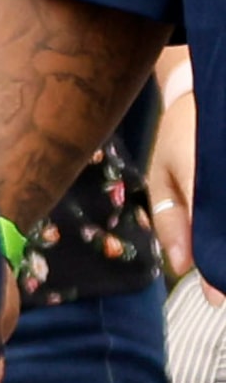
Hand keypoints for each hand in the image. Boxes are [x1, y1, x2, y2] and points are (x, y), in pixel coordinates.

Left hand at [150, 80, 218, 302]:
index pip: (211, 227)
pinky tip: (225, 242)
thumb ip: (173, 221)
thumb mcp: (163, 176)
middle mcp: (223, 171)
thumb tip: (181, 267)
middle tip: (223, 291)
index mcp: (199, 170)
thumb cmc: (179, 136)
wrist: (204, 86)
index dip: (217, 267)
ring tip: (223, 276)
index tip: (216, 296)